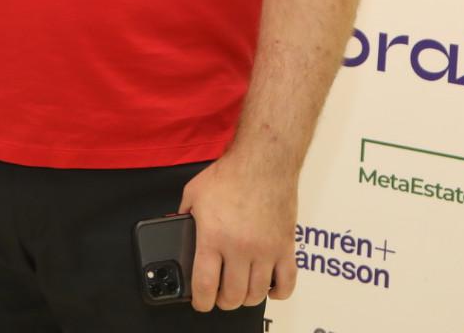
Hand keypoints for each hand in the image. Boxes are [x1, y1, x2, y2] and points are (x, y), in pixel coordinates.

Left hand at [178, 152, 297, 312]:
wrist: (264, 160)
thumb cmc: (229, 174)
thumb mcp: (194, 193)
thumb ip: (183, 215)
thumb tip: (177, 230)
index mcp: (214, 236)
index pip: (205, 285)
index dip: (201, 302)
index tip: (200, 303)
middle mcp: (240, 247)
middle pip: (232, 295)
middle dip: (223, 301)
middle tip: (219, 295)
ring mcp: (266, 249)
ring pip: (257, 294)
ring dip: (246, 298)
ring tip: (240, 290)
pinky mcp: (286, 246)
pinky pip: (287, 283)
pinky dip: (278, 292)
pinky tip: (269, 287)